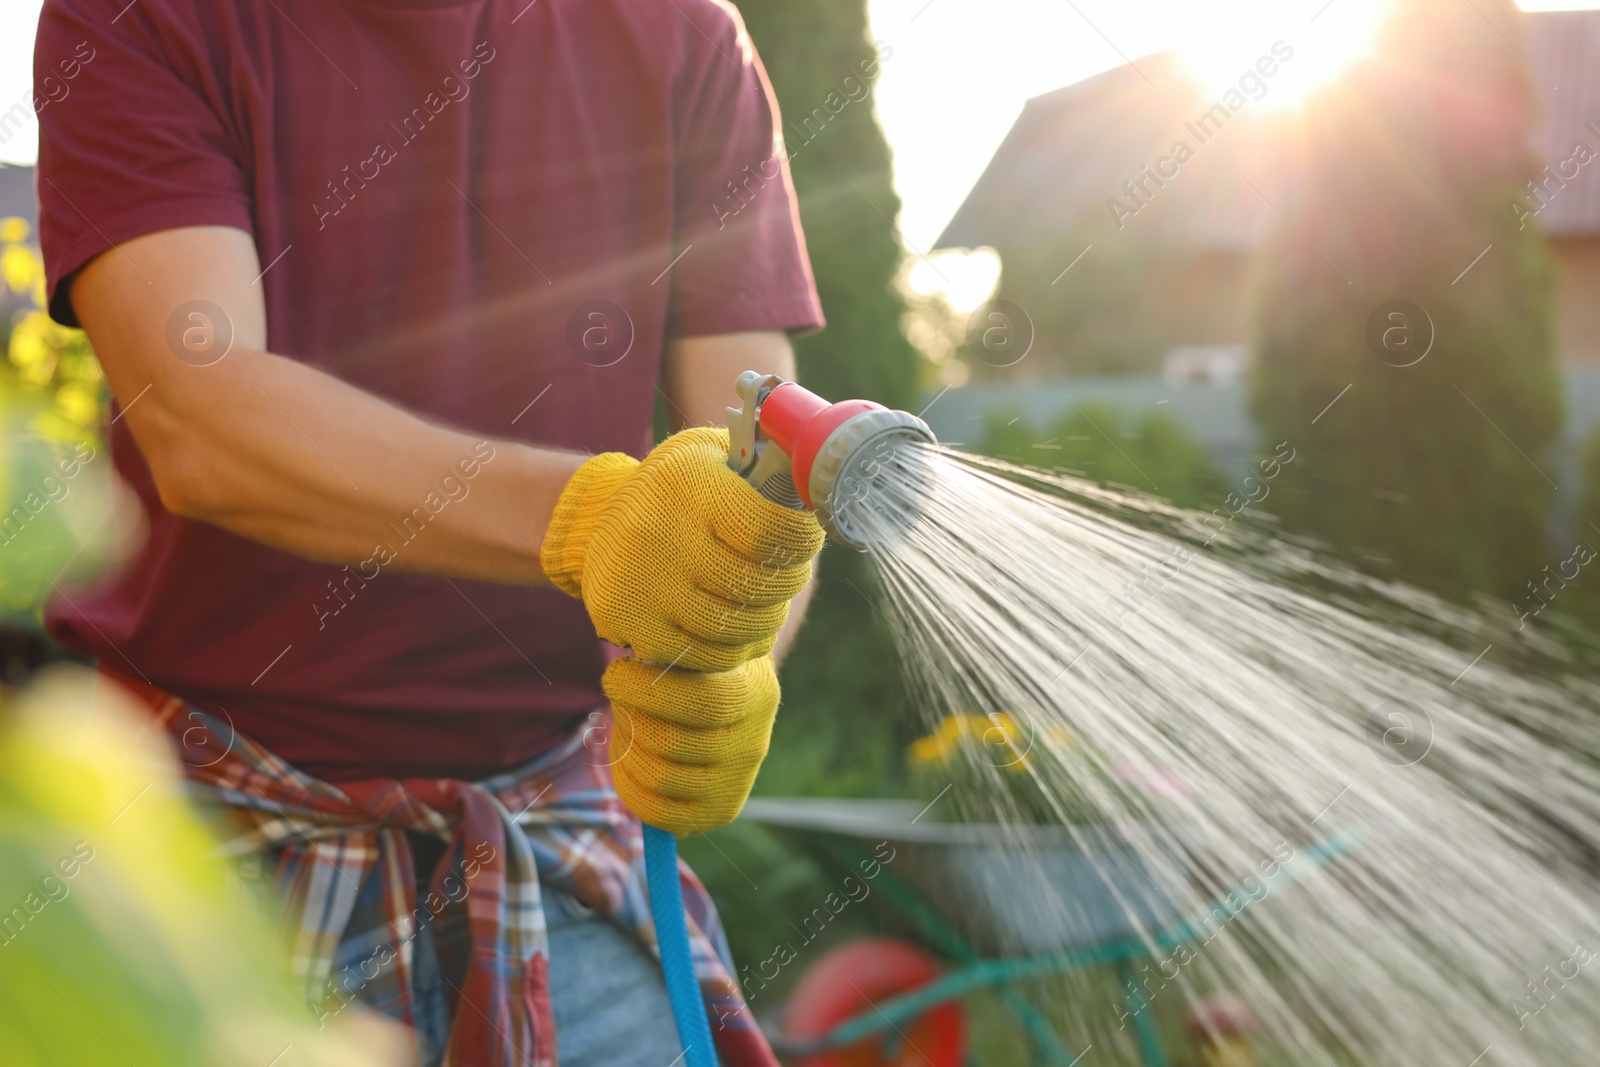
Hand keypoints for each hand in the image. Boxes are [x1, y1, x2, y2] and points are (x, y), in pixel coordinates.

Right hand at [541, 427, 822, 671]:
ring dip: (765, 620)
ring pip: (734, 628)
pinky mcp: (629, 623)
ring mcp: (642, 583)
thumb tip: (820, 482)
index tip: (806, 537)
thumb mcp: (717, 453)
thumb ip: (768, 462)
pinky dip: (731, 649)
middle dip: (787, 582)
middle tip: (788, 572)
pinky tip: (736, 628)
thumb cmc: (682, 487)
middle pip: (756, 586)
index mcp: (691, 484)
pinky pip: (704, 655)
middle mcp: (660, 533)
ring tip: (766, 602)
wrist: (599, 517)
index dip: (803, 541)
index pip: (771, 531)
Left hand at [603, 654, 778, 832]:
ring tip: (625, 722)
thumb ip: (676, 643)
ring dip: (626, 747)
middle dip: (629, 718)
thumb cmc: (702, 660)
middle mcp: (753, 741)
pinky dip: (628, 784)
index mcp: (754, 691)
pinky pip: (658, 812)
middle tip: (619, 697)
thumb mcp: (700, 641)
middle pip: (670, 743)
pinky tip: (626, 757)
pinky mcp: (720, 810)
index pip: (700, 700)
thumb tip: (635, 652)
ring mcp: (737, 780)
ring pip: (658, 776)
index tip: (617, 673)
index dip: (645, 690)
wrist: (736, 695)